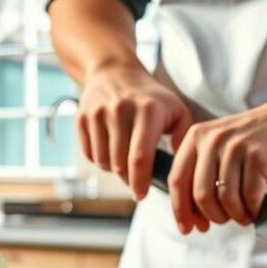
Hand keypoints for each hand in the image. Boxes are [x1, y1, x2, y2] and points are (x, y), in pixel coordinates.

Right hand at [77, 60, 192, 199]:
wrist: (114, 72)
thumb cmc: (150, 97)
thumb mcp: (176, 110)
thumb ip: (183, 138)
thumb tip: (180, 166)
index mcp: (148, 110)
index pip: (140, 157)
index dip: (140, 182)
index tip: (141, 195)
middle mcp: (121, 110)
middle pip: (120, 164)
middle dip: (128, 179)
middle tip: (136, 180)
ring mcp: (98, 113)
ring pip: (103, 162)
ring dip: (114, 169)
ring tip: (125, 161)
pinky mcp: (83, 118)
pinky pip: (90, 154)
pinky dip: (100, 159)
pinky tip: (111, 149)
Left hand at [167, 104, 266, 233]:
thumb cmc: (259, 138)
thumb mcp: (222, 147)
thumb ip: (203, 172)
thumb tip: (192, 215)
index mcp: (197, 136)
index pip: (177, 180)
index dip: (181, 210)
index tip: (188, 227)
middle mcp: (213, 139)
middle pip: (200, 195)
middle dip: (212, 216)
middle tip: (223, 220)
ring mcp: (236, 147)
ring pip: (225, 199)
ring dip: (234, 215)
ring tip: (243, 215)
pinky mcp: (259, 157)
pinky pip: (250, 197)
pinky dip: (253, 210)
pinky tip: (256, 209)